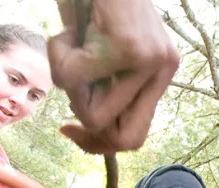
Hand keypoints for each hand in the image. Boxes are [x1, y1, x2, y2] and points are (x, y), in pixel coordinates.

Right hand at [49, 0, 179, 152]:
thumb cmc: (92, 0)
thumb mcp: (101, 48)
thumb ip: (103, 84)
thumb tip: (87, 126)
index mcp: (159, 72)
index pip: (136, 135)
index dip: (99, 143)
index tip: (69, 128)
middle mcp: (162, 69)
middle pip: (126, 139)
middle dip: (86, 129)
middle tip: (68, 102)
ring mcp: (148, 61)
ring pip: (93, 113)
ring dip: (66, 84)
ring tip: (68, 45)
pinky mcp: (127, 48)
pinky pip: (72, 77)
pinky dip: (56, 54)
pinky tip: (66, 29)